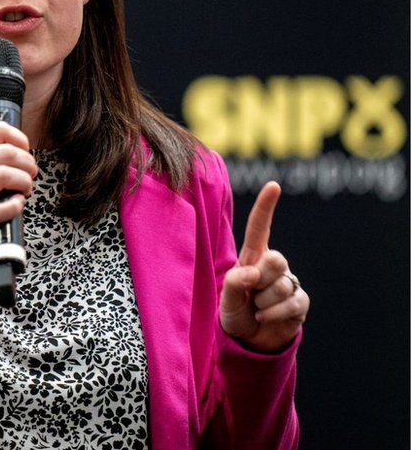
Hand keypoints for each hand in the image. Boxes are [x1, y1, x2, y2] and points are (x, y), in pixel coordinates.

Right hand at [0, 122, 37, 269]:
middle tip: (30, 174)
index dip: (20, 139)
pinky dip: (18, 205)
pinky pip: (6, 206)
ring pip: (7, 175)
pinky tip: (15, 204)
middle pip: (8, 152)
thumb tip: (20, 151)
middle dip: (28, 164)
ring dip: (25, 182)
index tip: (25, 152)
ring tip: (24, 190)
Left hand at [219, 181, 309, 351]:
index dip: (266, 207)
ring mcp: (289, 282)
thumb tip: (252, 273)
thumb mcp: (225, 298)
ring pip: (282, 285)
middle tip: (250, 294)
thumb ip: (233, 282)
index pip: (260, 228)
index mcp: (252, 257)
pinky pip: (291, 303)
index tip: (273, 185)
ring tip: (256, 308)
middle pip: (276, 259)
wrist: (249, 340)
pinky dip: (274, 313)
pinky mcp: (300, 301)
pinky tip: (265, 317)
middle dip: (260, 279)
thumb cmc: (234, 311)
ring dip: (263, 302)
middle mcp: (273, 265)